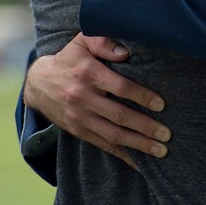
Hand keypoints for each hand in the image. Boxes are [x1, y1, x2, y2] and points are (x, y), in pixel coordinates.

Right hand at [24, 32, 170, 167]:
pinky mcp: (78, 131)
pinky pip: (103, 145)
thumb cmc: (69, 59)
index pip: (120, 87)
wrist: (38, 84)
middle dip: (145, 127)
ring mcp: (79, 117)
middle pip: (119, 116)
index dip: (142, 96)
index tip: (162, 104)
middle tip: (167, 135)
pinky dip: (122, 155)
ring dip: (138, 145)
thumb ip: (103, 41)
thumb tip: (126, 52)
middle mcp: (83, 98)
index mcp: (88, 74)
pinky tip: (140, 162)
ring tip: (161, 151)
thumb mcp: (83, 41)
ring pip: (113, 135)